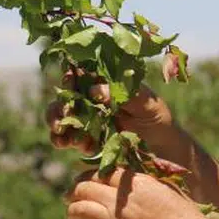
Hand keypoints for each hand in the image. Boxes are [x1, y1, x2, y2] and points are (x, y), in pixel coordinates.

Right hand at [45, 69, 173, 154]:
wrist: (161, 145)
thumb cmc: (155, 115)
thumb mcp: (146, 102)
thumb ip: (123, 94)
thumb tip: (94, 91)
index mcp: (106, 82)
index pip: (82, 73)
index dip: (71, 76)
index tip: (69, 82)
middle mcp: (92, 97)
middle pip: (66, 96)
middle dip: (59, 105)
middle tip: (63, 116)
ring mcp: (87, 118)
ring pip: (62, 116)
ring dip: (56, 123)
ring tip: (61, 134)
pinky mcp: (86, 137)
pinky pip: (68, 137)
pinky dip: (62, 140)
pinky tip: (66, 144)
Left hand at [65, 167, 205, 218]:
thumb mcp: (167, 191)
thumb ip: (146, 185)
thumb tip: (132, 181)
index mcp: (136, 182)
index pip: (102, 172)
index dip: (89, 176)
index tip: (86, 182)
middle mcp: (122, 199)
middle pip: (84, 187)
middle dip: (74, 192)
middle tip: (71, 199)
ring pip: (78, 210)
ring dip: (72, 213)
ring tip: (73, 218)